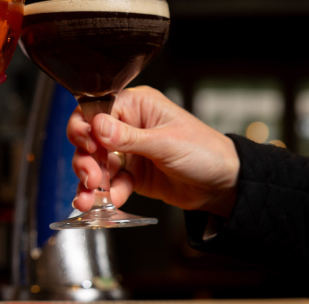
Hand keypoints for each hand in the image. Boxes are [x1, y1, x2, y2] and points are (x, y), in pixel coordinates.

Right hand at [67, 86, 239, 217]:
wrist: (223, 185)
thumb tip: (96, 126)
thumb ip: (128, 137)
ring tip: (88, 198)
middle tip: (91, 178)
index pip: (97, 108)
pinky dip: (106, 194)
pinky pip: (110, 182)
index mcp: (137, 106)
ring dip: (89, 181)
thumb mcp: (165, 143)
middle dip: (85, 159)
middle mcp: (128, 126)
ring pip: (95, 163)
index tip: (86, 144)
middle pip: (90, 138)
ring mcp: (128, 151)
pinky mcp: (131, 174)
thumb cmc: (204, 152)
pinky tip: (111, 202)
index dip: (85, 126)